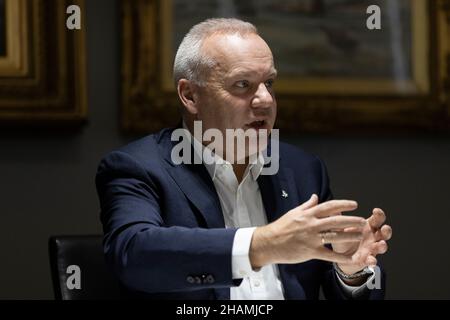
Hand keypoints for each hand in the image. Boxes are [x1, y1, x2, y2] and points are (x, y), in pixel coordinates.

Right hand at [250, 194, 364, 267]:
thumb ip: (307, 205)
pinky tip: (353, 257)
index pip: (329, 206)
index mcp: (308, 214)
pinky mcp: (311, 251)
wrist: (269, 242)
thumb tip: (315, 197)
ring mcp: (312, 238)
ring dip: (350, 236)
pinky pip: (330, 255)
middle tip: (362, 221)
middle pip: (336, 221)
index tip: (354, 204)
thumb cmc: (280, 227)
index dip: (343, 205)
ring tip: (361, 236)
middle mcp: (311, 224)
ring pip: (335, 236)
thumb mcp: (293, 213)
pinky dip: (342, 257)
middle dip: (351, 220)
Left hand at [333, 208, 392, 275]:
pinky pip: (372, 260)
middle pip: (384, 232)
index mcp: (367, 226)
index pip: (377, 218)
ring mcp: (372, 248)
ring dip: (382, 245)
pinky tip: (371, 260)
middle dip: (386, 230)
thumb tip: (333, 208)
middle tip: (384, 228)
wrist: (339, 256)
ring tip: (381, 244)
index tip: (376, 210)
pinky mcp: (368, 259)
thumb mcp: (340, 228)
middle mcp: (373, 236)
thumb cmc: (342, 238)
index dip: (379, 214)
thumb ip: (338, 218)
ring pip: (382, 246)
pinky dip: (372, 260)